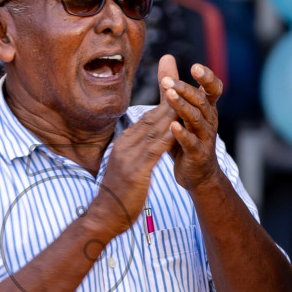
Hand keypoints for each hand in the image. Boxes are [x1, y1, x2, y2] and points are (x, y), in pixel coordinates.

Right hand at [88, 76, 176, 236]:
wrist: (104, 218)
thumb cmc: (119, 196)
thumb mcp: (128, 168)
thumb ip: (137, 154)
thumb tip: (146, 145)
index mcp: (125, 143)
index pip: (148, 117)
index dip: (163, 100)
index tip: (175, 82)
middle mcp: (126, 144)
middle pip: (152, 115)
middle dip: (168, 94)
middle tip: (181, 74)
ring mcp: (129, 156)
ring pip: (154, 128)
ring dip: (171, 110)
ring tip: (186, 94)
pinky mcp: (135, 170)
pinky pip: (154, 150)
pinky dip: (166, 136)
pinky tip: (179, 126)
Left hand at [158, 55, 226, 193]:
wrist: (197, 174)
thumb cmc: (188, 138)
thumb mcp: (180, 109)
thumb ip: (173, 85)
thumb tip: (167, 56)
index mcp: (207, 108)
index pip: (214, 89)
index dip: (207, 78)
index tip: (195, 67)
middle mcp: (210, 120)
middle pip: (201, 101)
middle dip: (185, 90)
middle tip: (167, 81)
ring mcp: (206, 138)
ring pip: (196, 119)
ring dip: (182, 107)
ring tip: (168, 96)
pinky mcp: (198, 154)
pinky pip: (192, 143)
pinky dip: (183, 134)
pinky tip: (172, 126)